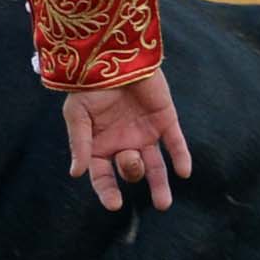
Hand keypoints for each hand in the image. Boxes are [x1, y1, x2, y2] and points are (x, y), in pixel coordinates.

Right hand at [62, 72, 191, 213]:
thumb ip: (78, 143)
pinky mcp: (165, 120)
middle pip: (131, 170)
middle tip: (131, 157)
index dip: (107, 191)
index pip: (102, 176)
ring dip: (160, 185)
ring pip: (155, 166)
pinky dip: (181, 157)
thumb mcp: (77, 115)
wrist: (112, 55)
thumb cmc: (88, 86)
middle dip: (133, 170)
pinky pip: (175, 143)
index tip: (115, 204)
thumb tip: (76, 173)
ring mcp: (144, 133)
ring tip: (163, 204)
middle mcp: (122, 143)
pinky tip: (184, 172)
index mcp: (98, 145)